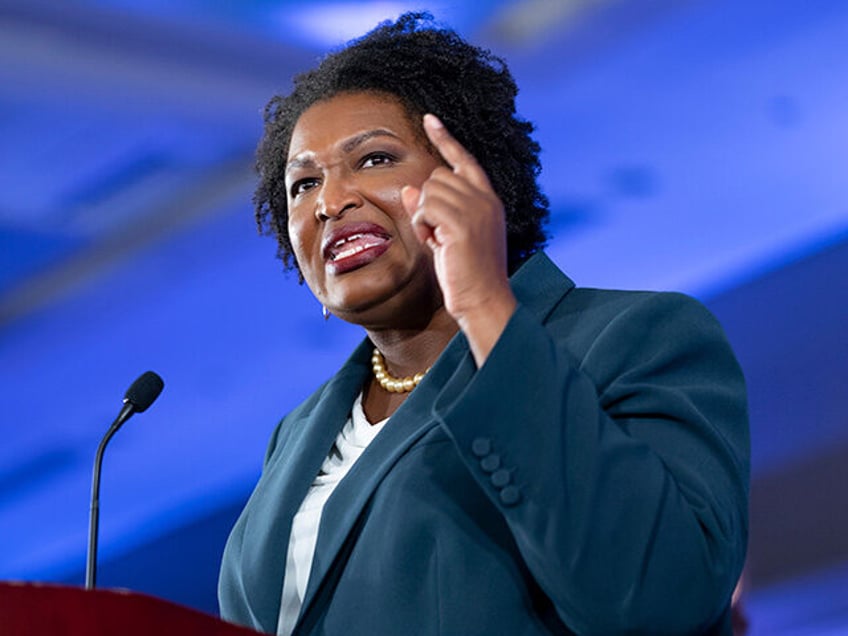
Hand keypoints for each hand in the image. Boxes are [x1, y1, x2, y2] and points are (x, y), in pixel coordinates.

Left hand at [401, 114, 516, 365]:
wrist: (483, 300)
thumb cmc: (466, 273)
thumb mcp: (446, 236)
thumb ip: (431, 210)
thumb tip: (410, 188)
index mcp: (488, 200)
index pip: (464, 160)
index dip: (445, 139)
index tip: (429, 119)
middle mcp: (485, 199)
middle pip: (438, 176)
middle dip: (428, 204)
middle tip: (438, 235)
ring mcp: (476, 209)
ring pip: (429, 191)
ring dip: (424, 217)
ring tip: (439, 242)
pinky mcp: (462, 224)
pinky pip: (425, 208)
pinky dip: (423, 226)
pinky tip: (436, 244)